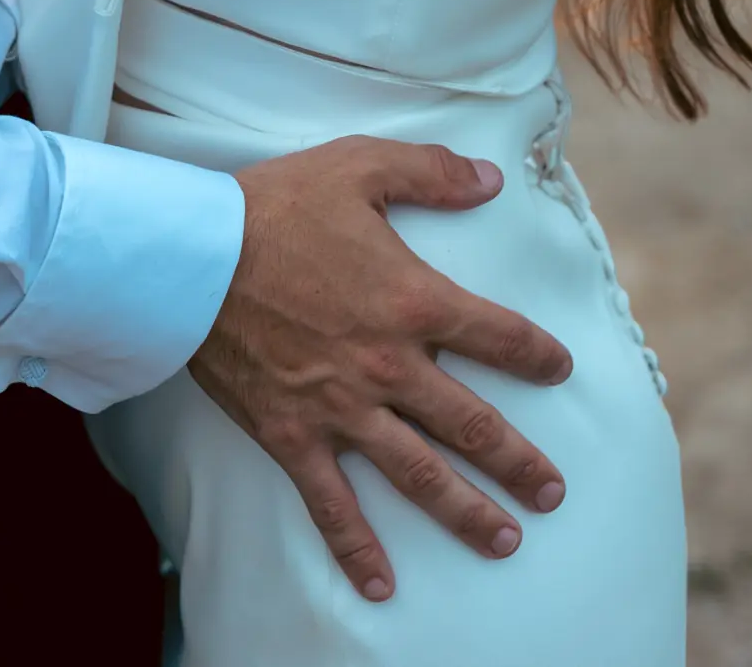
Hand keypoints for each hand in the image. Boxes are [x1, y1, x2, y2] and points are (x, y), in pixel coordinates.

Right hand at [191, 138, 571, 602]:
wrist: (192, 256)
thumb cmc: (274, 206)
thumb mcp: (357, 165)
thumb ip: (430, 171)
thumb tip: (491, 180)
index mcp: (413, 300)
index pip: (497, 336)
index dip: (536, 355)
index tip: (559, 369)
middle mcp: (389, 366)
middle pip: (473, 425)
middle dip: (519, 462)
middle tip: (553, 491)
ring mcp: (342, 409)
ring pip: (420, 475)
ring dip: (468, 512)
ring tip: (505, 539)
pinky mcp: (293, 435)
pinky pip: (332, 505)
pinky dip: (357, 550)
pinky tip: (382, 586)